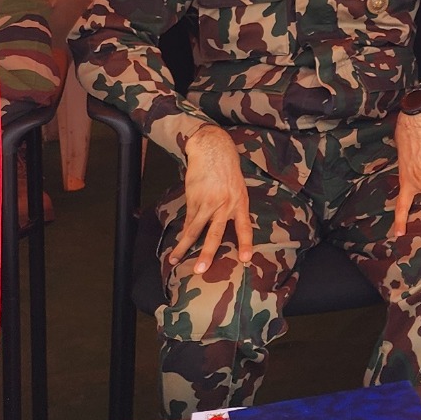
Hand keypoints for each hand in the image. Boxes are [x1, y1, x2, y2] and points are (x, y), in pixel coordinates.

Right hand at [171, 123, 254, 275]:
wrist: (212, 150)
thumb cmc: (227, 169)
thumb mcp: (237, 188)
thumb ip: (231, 208)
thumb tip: (224, 227)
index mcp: (240, 202)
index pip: (244, 227)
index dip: (245, 244)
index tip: (245, 260)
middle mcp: (224, 205)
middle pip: (215, 233)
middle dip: (207, 253)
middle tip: (201, 269)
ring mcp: (207, 202)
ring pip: (194, 229)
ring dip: (184, 246)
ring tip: (175, 259)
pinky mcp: (193, 199)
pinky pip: (188, 219)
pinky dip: (184, 231)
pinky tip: (178, 242)